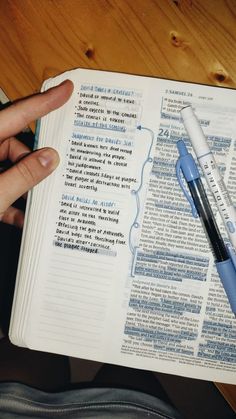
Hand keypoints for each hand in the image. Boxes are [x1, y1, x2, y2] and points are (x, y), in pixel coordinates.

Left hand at [0, 80, 72, 226]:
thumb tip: (50, 158)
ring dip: (23, 185)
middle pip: (13, 144)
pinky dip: (10, 200)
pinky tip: (20, 216)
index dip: (43, 102)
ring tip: (36, 202)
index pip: (16, 115)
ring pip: (8, 167)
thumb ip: (22, 175)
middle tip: (50, 175)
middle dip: (32, 160)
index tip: (65, 90)